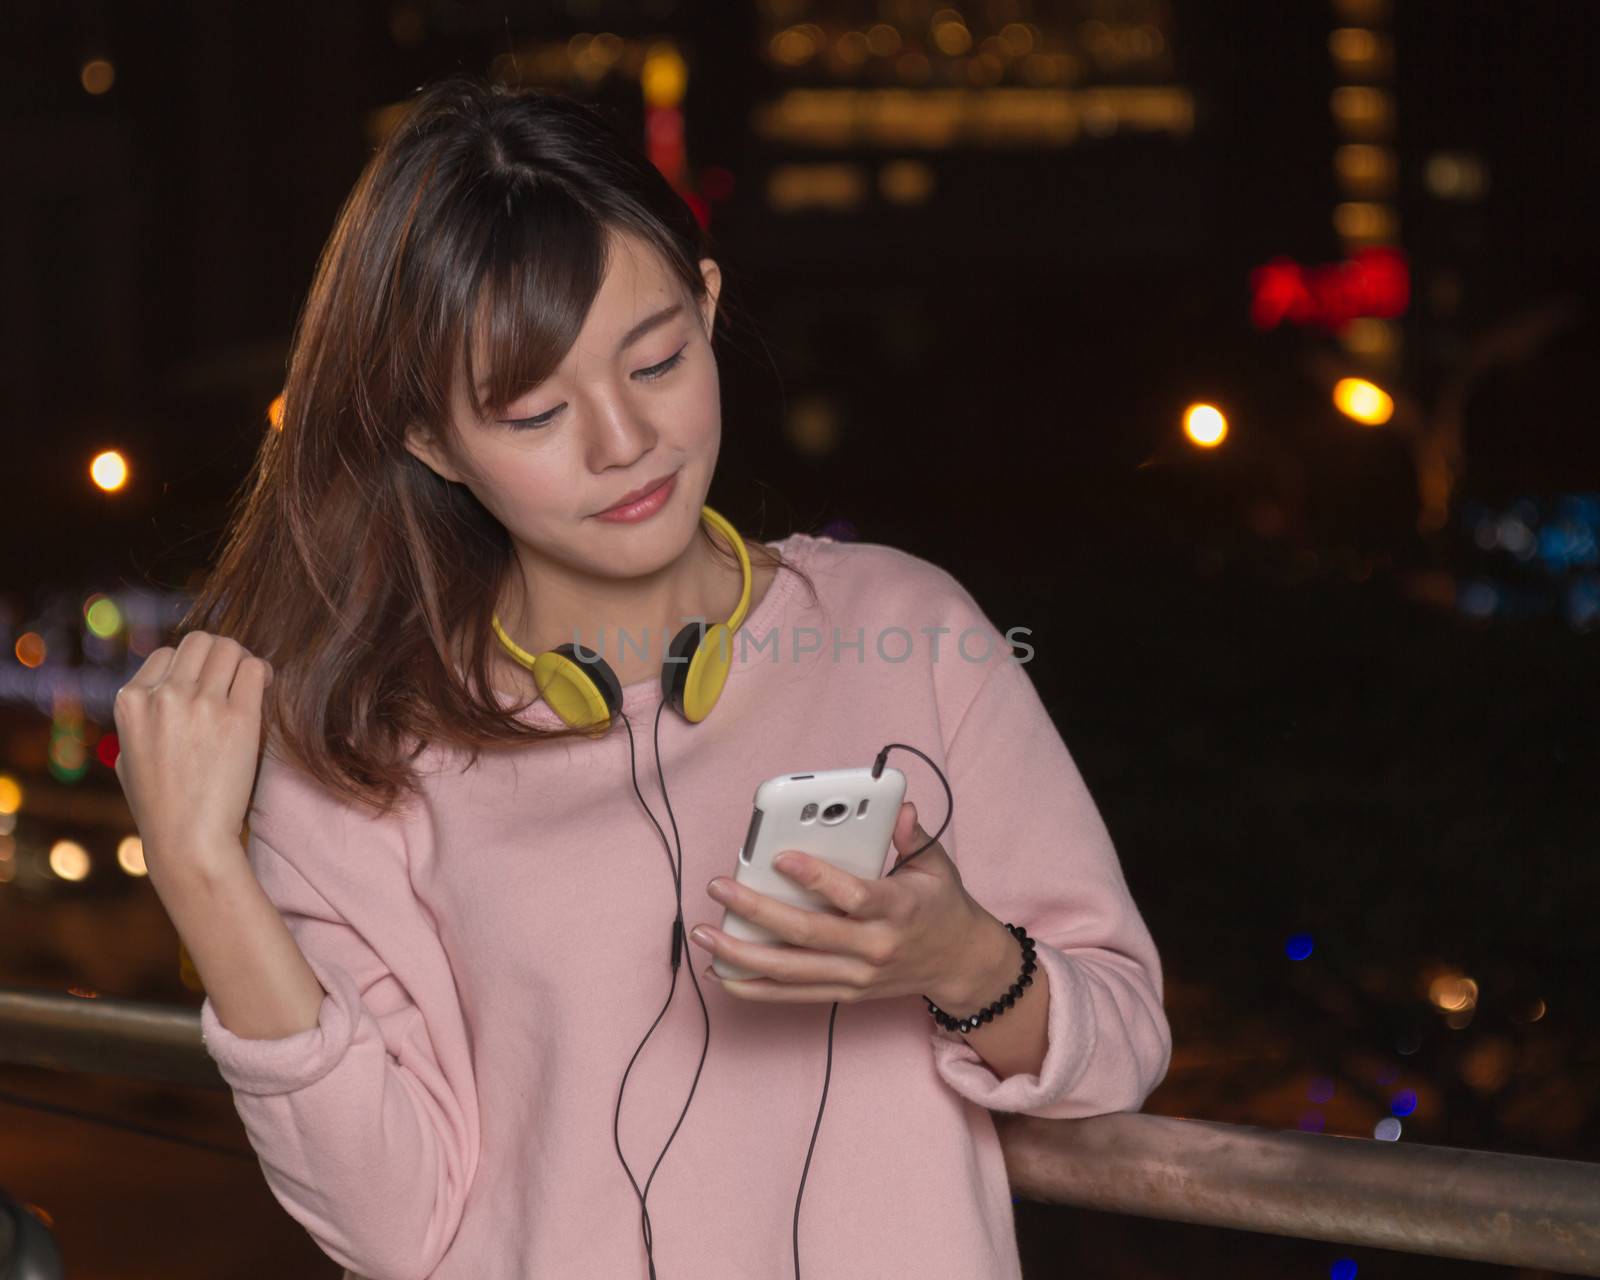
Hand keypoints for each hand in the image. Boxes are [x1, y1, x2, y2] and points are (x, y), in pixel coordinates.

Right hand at [113, 631, 274, 881]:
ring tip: (252, 682)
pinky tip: (265, 689)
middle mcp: (163, 696)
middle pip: (200, 642)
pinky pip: (255, 670)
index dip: (191, 666)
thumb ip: (142, 716)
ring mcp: (201, 704)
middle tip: (234, 676)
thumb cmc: (161, 804)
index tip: (206, 684)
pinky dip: (262, 674)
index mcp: (130, 701)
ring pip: (230, 648)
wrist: (188, 839)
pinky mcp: (238, 717)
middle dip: (220, 654)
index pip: (167, 653)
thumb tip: (163, 686)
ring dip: (243, 660)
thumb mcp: (130, 754)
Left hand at [688, 801, 1005, 1008]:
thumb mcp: (937, 865)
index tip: (780, 857)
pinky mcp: (845, 993)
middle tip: (720, 888)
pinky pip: (793, 995)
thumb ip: (912, 836)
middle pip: (807, 933)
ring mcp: (857, 975)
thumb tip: (898, 807)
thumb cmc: (941, 905)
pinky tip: (721, 974)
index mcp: (898, 908)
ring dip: (742, 954)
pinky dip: (754, 988)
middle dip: (757, 911)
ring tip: (705, 933)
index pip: (852, 895)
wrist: (961, 963)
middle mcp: (874, 947)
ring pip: (791, 970)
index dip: (815, 877)